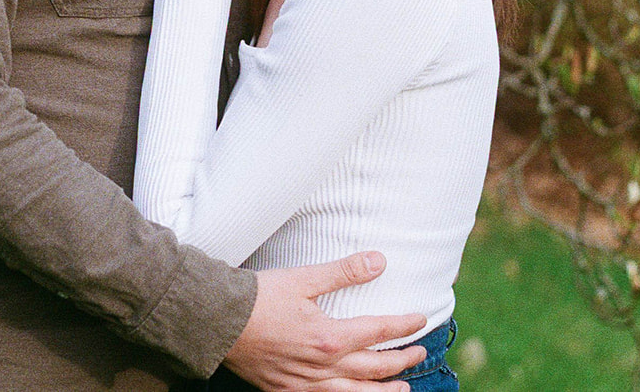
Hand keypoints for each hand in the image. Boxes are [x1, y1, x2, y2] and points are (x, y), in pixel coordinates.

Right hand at [223, 252, 426, 391]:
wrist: (218, 323)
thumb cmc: (259, 298)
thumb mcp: (303, 278)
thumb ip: (344, 272)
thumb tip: (380, 261)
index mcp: (329, 337)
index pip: (379, 331)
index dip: (404, 325)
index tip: (421, 319)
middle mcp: (322, 367)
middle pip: (375, 368)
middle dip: (402, 361)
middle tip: (419, 353)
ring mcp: (306, 385)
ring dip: (384, 390)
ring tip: (403, 388)